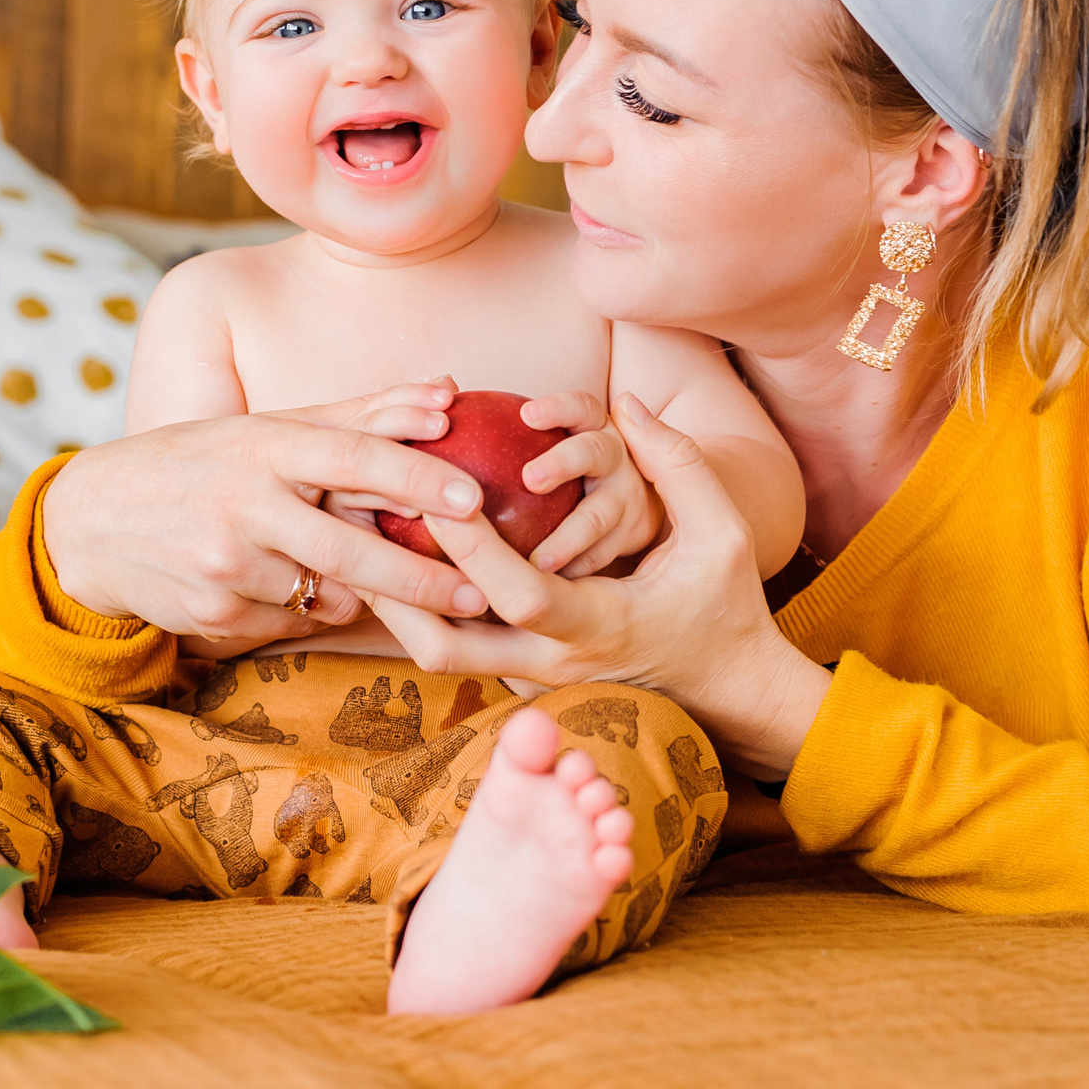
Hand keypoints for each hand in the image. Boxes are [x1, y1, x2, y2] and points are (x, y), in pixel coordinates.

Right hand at [42, 380, 492, 643]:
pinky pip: (294, 623)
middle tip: (482, 592)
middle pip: (348, 550)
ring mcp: (224, 566)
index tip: (473, 500)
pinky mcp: (212, 617)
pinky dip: (314, 611)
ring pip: (328, 595)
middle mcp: (241, 505)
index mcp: (261, 446)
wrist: (94, 522)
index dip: (416, 479)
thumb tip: (449, 394)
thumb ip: (362, 415)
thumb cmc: (202, 462)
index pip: (352, 459)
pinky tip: (295, 588)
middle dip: (422, 578)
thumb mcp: (268, 430)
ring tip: (388, 584)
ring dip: (366, 594)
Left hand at [367, 394, 832, 780]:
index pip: (522, 594)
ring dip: (397, 604)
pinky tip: (397, 557)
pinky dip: (420, 608)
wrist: (728, 686)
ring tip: (361, 541)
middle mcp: (556, 660)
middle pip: (451, 646)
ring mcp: (533, 674)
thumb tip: (633, 403)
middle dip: (398, 592)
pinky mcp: (523, 671)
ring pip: (440, 655)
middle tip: (363, 527)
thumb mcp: (724, 532)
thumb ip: (680, 465)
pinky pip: (456, 644)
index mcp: (601, 625)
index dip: (474, 549)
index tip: (440, 497)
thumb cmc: (728, 604)